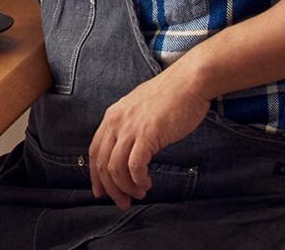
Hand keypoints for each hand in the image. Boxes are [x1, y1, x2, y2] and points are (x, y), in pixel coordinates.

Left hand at [86, 65, 210, 207]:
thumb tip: (128, 149)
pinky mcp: (148, 134)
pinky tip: (147, 183)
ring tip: (139, 193)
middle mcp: (116, 122)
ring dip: (126, 187)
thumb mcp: (140, 109)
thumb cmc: (171, 97)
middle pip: (102, 163)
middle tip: (123, 202)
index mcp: (113, 116)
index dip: (96, 175)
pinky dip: (138, 180)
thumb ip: (130, 125)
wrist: (189, 82)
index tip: (101, 192)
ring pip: (116, 168)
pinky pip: (135, 166)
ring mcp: (131, 128)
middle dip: (110, 188)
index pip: (95, 151)